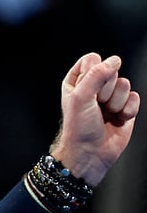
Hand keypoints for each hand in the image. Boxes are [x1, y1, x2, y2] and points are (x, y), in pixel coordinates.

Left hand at [51, 52, 139, 184]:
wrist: (91, 153)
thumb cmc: (79, 128)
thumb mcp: (80, 97)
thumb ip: (96, 75)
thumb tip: (115, 60)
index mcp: (77, 81)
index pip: (91, 59)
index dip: (93, 72)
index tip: (86, 90)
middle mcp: (94, 87)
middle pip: (111, 69)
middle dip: (106, 89)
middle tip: (97, 105)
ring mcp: (111, 97)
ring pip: (124, 83)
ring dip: (116, 101)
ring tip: (106, 114)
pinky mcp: (125, 107)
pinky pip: (135, 97)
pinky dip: (128, 110)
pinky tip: (118, 119)